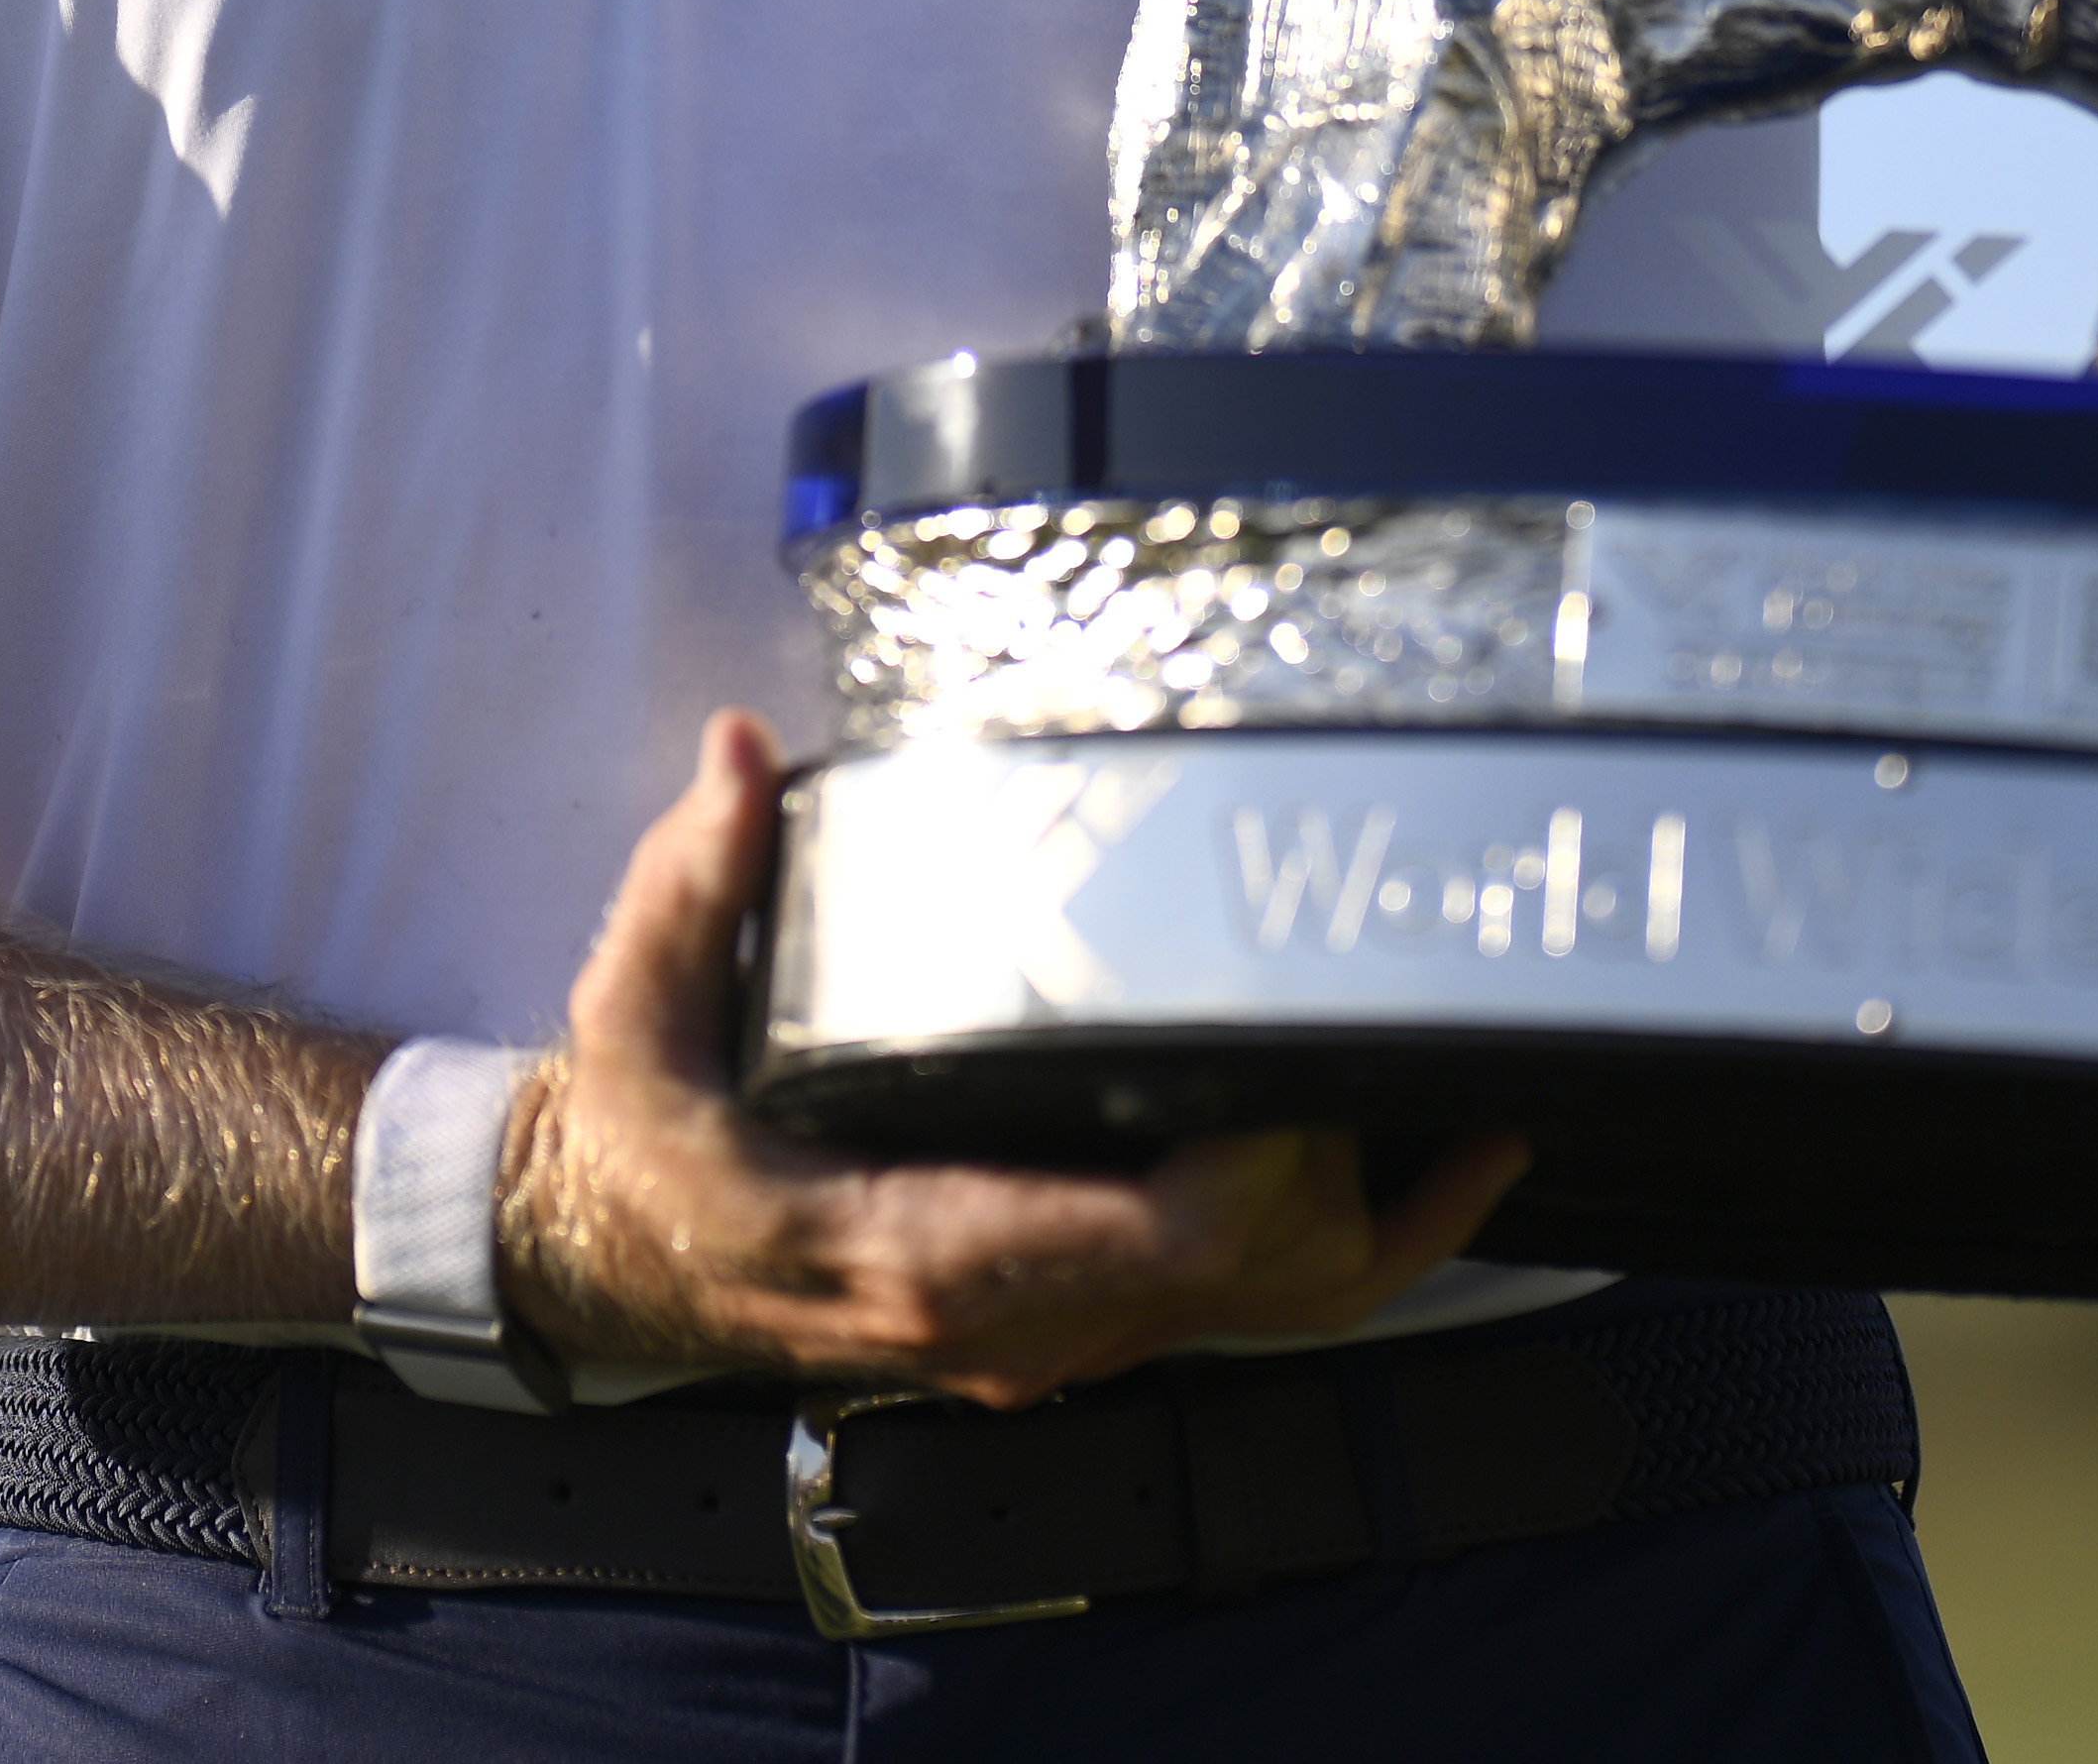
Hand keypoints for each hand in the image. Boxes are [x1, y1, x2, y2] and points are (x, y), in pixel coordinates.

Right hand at [497, 712, 1529, 1407]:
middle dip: (1343, 1156)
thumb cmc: (654, 1133)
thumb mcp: (635, 1004)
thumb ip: (693, 880)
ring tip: (1469, 1078)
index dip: (1263, 1163)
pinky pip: (1263, 1309)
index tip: (1300, 1043)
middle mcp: (1016, 1322)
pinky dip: (1376, 1246)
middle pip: (1256, 1276)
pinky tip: (1455, 1166)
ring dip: (1385, 1204)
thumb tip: (739, 758)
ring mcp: (1060, 1338)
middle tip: (1371, 1004)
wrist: (628, 1253)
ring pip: (1285, 1308)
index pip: (1156, 1243)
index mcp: (924, 1248)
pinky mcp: (1085, 1323)